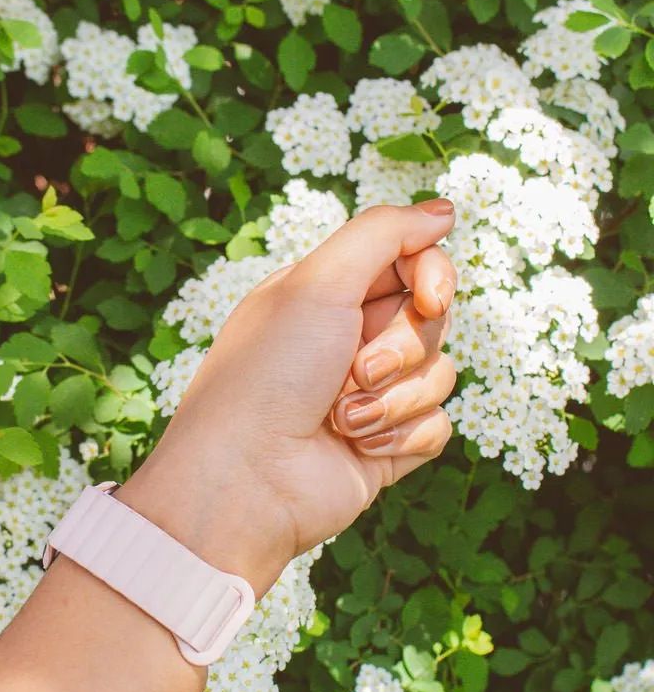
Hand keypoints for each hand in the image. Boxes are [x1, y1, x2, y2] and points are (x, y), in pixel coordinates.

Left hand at [119, 200, 457, 596]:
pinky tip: (358, 449)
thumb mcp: (317, 282)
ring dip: (396, 398)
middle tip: (356, 370)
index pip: (412, 262)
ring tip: (342, 418)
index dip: (433, 276)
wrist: (247, 480)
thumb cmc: (267, 374)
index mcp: (326, 294)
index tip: (430, 297)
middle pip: (431, 319)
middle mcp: (348, 340)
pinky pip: (438, 427)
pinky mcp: (387, 446)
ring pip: (441, 373)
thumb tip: (444, 211)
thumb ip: (384, 233)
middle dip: (403, 347)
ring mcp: (370, 395)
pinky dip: (402, 437)